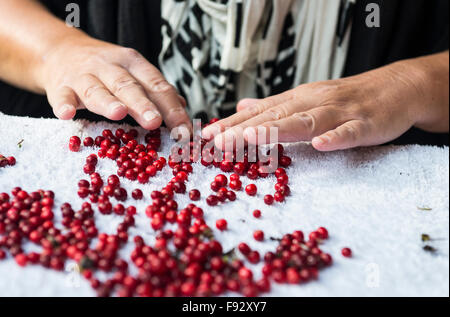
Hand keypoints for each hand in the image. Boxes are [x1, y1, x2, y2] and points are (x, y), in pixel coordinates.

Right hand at [38, 35, 189, 130]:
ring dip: (108, 102)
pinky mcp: (61, 87)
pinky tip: (68, 114)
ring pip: (97, 89)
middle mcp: (110, 67)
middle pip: (129, 86)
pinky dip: (65, 105)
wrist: (61, 51)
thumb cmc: (105, 69)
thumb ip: (154, 90)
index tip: (184, 131)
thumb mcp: (133, 72)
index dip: (172, 109)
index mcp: (134, 64)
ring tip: (118, 113)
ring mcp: (84, 76)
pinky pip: (63, 96)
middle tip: (155, 121)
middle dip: (143, 104)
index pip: (157, 86)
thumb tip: (182, 106)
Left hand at [203, 53, 448, 150]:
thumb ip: (274, 106)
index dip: (233, 124)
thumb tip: (242, 108)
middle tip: (218, 141)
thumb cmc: (346, 98)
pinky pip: (349, 132)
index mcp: (298, 100)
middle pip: (275, 116)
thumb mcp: (306, 98)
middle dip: (245, 129)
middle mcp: (313, 103)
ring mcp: (339, 112)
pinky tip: (320, 145)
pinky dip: (335, 137)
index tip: (208, 135)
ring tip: (253, 138)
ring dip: (279, 130)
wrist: (395, 87)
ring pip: (306, 121)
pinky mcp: (365, 123)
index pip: (260, 112)